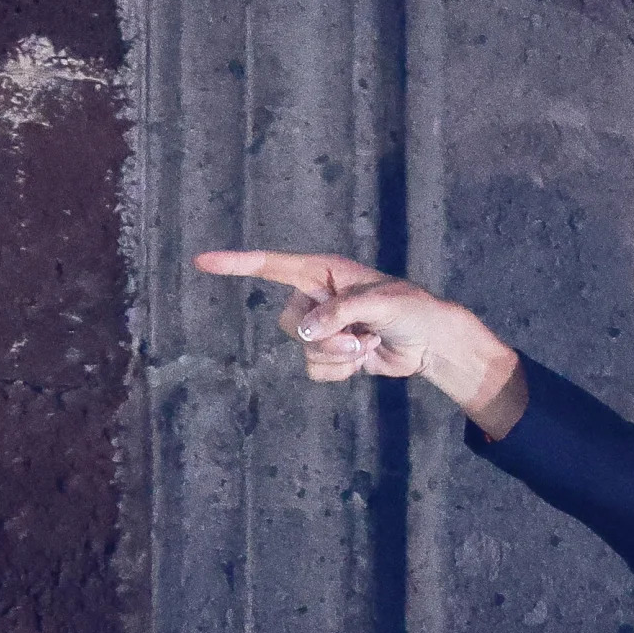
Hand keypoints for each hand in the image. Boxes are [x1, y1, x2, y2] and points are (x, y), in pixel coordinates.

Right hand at [193, 250, 522, 426]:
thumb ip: (343, 312)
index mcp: (323, 271)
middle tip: (360, 336)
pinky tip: (364, 359)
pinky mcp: (332, 353)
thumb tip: (308, 331)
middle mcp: (316, 297)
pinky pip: (316, 369)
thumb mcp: (382, 303)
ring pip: (303, 350)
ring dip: (338, 355)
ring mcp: (323, 327)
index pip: (272, 266)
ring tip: (367, 344)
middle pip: (289, 324)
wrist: (431, 341)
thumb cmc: (411, 309)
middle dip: (324, 338)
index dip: (237, 264)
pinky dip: (340, 370)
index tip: (202, 262)